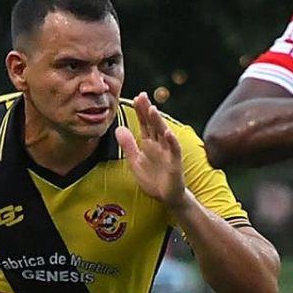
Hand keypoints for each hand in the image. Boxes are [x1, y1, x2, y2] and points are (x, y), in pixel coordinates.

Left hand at [114, 92, 185, 208]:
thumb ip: (128, 145)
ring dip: (158, 122)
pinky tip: (168, 133)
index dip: (140, 111)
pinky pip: (174, 150)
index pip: (144, 124)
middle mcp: (159, 144)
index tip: (136, 98)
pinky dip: (172, 141)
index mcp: (149, 143)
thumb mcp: (135, 161)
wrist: (166, 197)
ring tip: (152, 109)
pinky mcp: (175, 163)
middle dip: (148, 111)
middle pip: (153, 124)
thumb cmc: (153, 179)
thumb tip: (118, 128)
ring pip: (163, 134)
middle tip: (142, 96)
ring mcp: (168, 152)